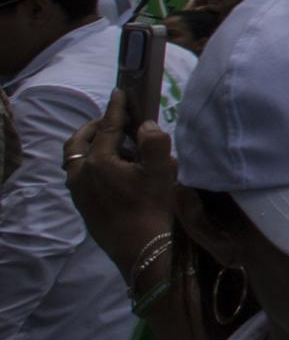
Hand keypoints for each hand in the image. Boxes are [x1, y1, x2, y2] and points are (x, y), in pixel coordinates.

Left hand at [67, 93, 179, 279]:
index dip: (116, 108)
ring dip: (90, 145)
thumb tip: (145, 125)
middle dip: (95, 126)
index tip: (120, 92)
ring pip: (75, 158)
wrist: (139, 248)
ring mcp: (77, 190)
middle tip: (114, 121)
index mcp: (100, 161)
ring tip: (113, 145)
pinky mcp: (80, 203)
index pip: (108, 127)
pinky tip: (110, 169)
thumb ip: (155, 141)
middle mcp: (81, 173)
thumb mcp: (162, 172)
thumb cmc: (152, 208)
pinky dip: (90, 162)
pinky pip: (78, 174)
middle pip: (79, 141)